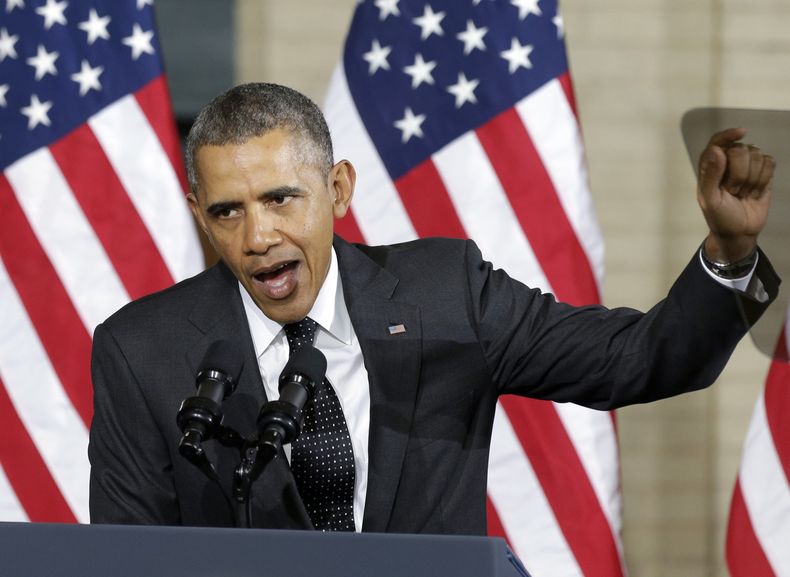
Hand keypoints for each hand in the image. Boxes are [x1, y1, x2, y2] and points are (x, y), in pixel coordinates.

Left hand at [697, 127, 774, 261]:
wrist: (739, 232)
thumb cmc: (719, 217)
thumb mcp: (710, 200)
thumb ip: (711, 175)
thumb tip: (715, 150)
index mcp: (710, 166)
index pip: (718, 141)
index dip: (728, 134)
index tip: (742, 133)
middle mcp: (728, 161)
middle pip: (741, 149)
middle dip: (739, 173)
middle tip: (733, 191)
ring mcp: (747, 166)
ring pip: (757, 155)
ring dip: (752, 179)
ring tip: (742, 193)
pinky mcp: (763, 172)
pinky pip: (770, 163)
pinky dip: (764, 179)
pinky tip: (755, 192)